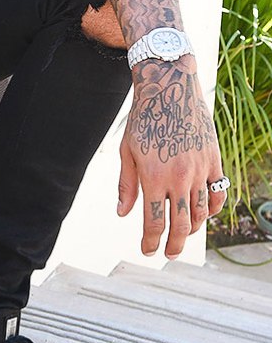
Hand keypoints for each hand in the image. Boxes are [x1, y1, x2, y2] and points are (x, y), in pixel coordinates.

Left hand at [116, 56, 226, 256]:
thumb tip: (123, 214)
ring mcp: (200, 169)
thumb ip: (126, 185)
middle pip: (180, 225)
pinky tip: (203, 214)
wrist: (170, 88)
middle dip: (174, 245)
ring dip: (192, 229)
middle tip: (169, 253)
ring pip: (201, 213)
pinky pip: (218, 193)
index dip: (151, 242)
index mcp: (153, 176)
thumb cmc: (143, 120)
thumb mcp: (127, 151)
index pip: (154, 222)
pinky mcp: (214, 160)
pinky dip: (212, 209)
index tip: (148, 251)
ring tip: (183, 234)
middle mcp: (179, 177)